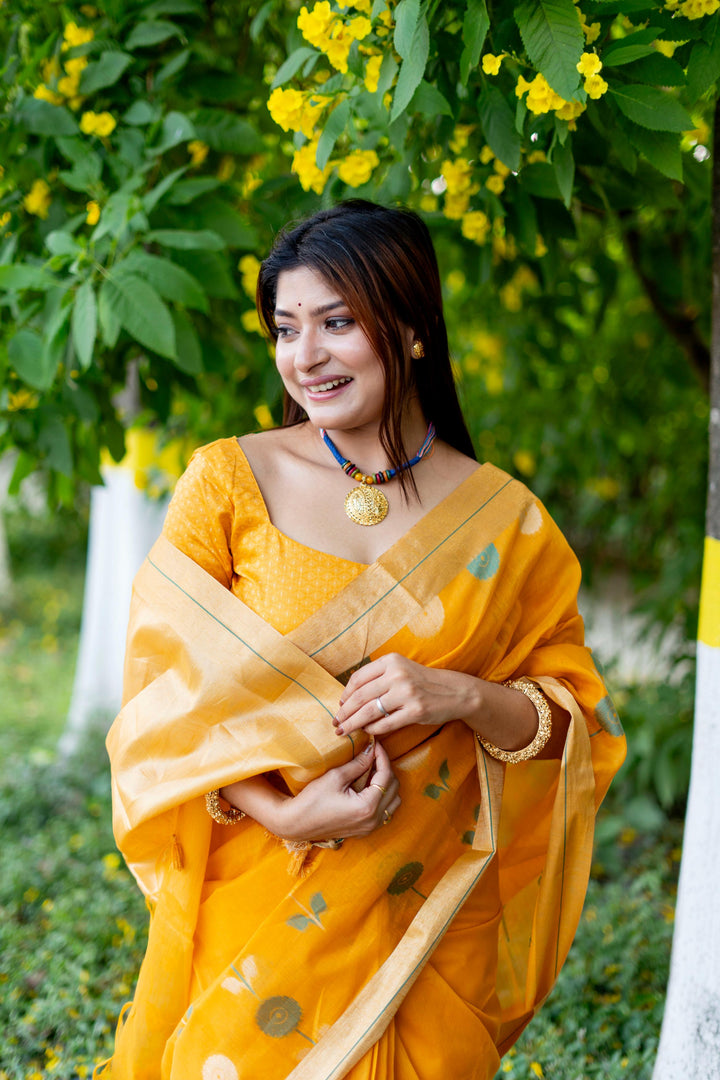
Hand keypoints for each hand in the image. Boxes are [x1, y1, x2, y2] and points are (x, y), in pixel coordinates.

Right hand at [275, 741, 400, 842]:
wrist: (296, 823)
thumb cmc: (312, 800)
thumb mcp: (335, 777)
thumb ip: (358, 763)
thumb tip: (371, 749)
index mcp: (367, 807)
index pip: (386, 776)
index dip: (382, 757)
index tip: (376, 744)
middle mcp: (373, 820)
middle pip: (394, 788)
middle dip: (386, 769)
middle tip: (373, 755)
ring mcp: (370, 827)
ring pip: (393, 801)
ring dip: (386, 784)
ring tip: (372, 770)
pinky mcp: (364, 830)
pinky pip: (384, 811)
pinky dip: (382, 797)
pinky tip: (368, 786)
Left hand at [334, 653, 480, 738]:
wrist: (455, 691)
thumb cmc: (422, 681)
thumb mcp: (401, 669)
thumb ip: (378, 677)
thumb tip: (349, 696)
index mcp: (391, 661)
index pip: (358, 678)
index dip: (346, 694)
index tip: (340, 705)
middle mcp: (398, 675)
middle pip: (360, 697)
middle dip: (344, 713)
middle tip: (336, 723)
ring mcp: (407, 693)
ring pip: (369, 712)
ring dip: (353, 724)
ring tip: (344, 731)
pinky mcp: (415, 711)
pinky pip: (385, 724)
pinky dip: (373, 729)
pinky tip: (367, 732)